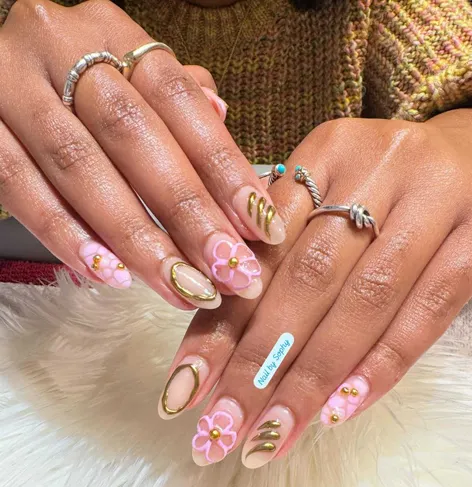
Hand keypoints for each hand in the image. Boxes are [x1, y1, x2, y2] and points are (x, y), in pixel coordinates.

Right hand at [0, 0, 284, 307]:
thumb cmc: (72, 80)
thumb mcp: (126, 73)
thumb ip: (174, 95)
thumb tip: (222, 117)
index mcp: (111, 31)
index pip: (180, 100)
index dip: (224, 167)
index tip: (262, 228)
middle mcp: (58, 46)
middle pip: (134, 136)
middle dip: (188, 214)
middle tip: (228, 272)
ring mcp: (8, 85)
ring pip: (79, 167)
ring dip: (136, 237)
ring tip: (180, 286)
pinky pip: (19, 187)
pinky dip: (67, 235)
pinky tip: (108, 274)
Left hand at [159, 109, 471, 466]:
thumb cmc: (384, 183)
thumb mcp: (329, 190)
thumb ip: (279, 245)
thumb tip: (218, 336)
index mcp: (326, 152)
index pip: (260, 250)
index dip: (219, 324)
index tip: (183, 388)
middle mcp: (379, 170)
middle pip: (305, 280)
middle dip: (255, 365)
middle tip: (217, 431)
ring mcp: (434, 205)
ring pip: (362, 304)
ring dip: (309, 380)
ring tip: (267, 440)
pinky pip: (426, 315)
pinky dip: (379, 367)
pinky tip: (337, 414)